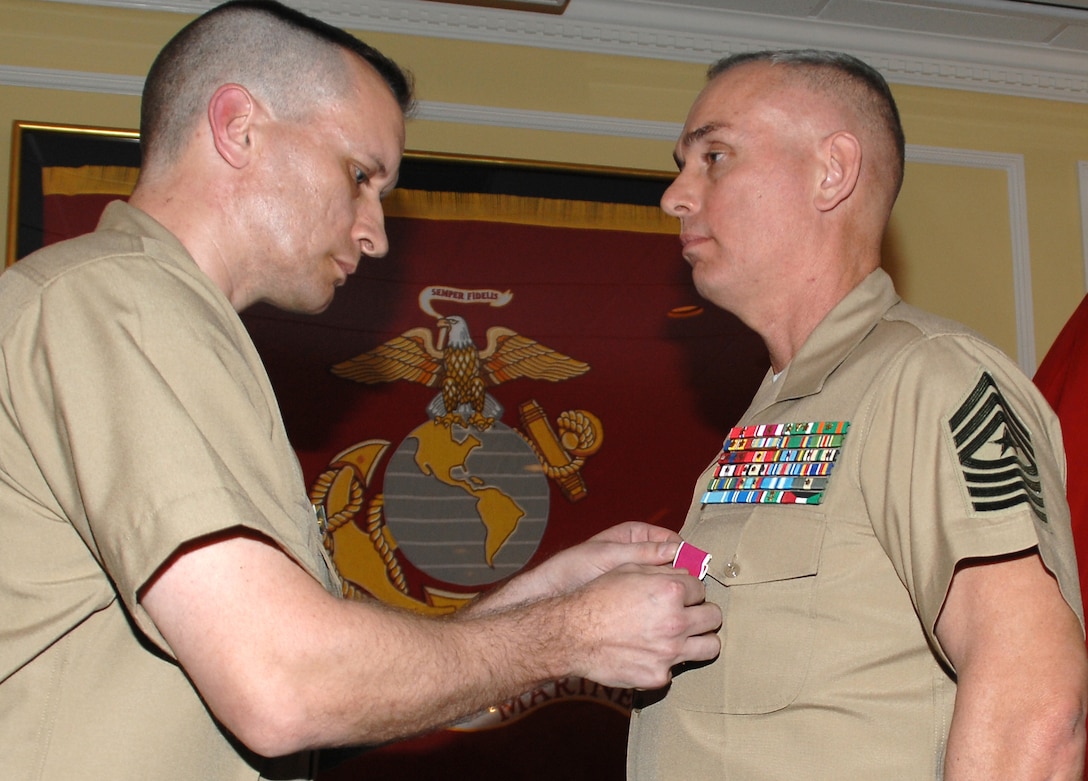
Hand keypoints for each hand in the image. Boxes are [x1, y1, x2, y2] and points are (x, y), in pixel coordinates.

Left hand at [529, 521, 683, 597]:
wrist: (550, 592)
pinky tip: (664, 613)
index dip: (684, 554)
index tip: (692, 569)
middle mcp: (641, 553)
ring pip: (667, 582)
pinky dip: (662, 603)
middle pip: (674, 562)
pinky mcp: (633, 596)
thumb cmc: (573, 568)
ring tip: (679, 604)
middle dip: (683, 575)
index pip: (672, 541)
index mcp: (636, 534)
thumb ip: (641, 552)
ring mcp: (638, 576)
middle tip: (689, 591)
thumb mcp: (607, 556)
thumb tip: (678, 550)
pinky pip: (655, 597)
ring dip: (674, 592)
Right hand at [565, 562, 721, 689]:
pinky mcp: (659, 676)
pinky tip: (651, 654)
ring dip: (700, 639)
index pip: (702, 588)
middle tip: (687, 615)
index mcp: (670, 591)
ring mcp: (669, 652)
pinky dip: (667, 662)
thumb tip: (687, 574)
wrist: (571, 634)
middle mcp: (676, 622)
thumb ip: (662, 570)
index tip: (680, 595)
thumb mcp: (627, 569)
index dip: (689, 590)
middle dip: (701, 613)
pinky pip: (678, 668)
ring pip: (711, 646)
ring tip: (683, 636)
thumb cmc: (597, 597)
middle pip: (713, 617)